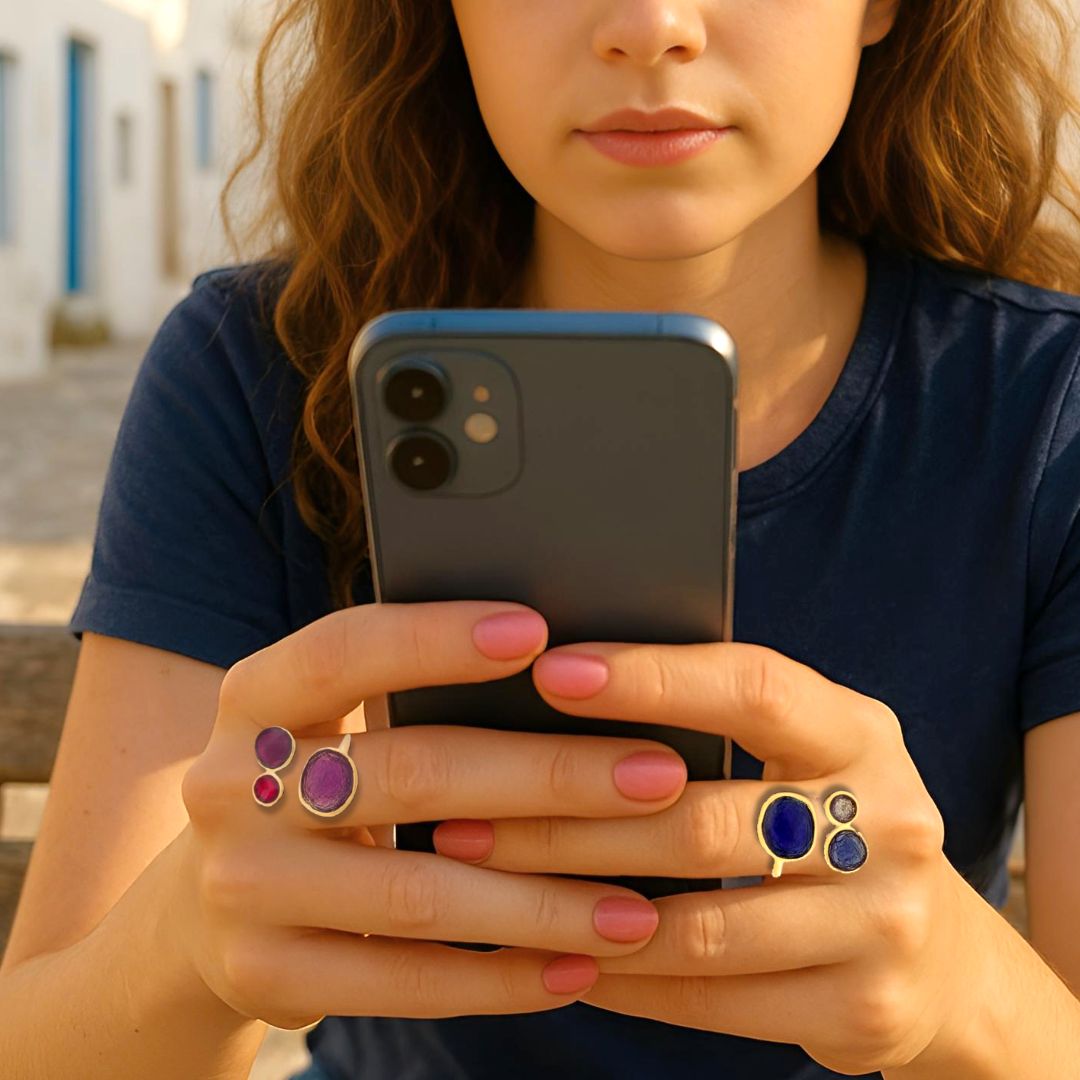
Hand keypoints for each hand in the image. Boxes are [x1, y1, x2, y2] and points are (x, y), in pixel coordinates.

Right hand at [172, 602, 695, 1029]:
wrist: (209, 900)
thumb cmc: (317, 780)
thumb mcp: (334, 722)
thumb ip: (414, 696)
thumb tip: (576, 670)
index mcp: (257, 696)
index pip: (345, 649)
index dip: (438, 638)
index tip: (540, 631)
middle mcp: (233, 784)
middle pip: (411, 772)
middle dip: (548, 776)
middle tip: (658, 777)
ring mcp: (241, 886)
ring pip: (417, 893)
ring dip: (544, 901)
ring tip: (639, 908)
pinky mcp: (262, 973)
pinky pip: (401, 983)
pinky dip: (498, 978)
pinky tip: (576, 970)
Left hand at [432, 636, 987, 1074]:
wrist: (939, 957)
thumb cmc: (826, 821)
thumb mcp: (801, 754)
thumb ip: (714, 724)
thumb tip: (561, 688)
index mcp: (859, 733)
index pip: (753, 689)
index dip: (652, 678)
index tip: (552, 670)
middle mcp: (889, 822)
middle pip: (702, 820)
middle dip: (568, 822)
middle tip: (467, 816)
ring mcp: (886, 924)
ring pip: (698, 926)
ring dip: (577, 910)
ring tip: (487, 890)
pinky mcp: (864, 1010)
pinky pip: (710, 1000)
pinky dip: (622, 980)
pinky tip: (557, 955)